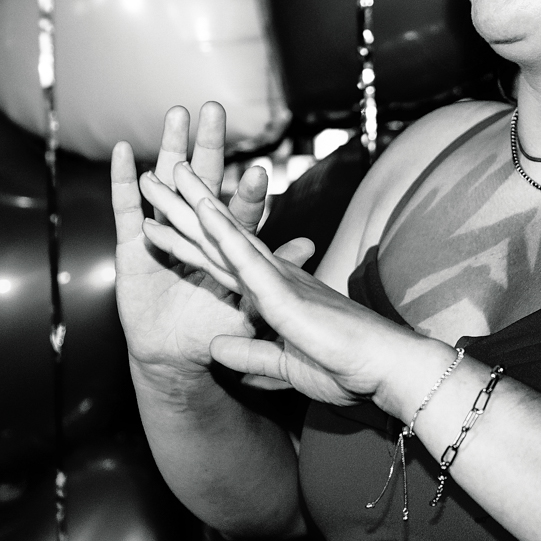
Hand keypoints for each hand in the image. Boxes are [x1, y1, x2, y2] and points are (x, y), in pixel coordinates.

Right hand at [111, 103, 309, 391]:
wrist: (173, 356)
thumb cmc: (213, 327)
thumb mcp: (247, 304)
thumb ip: (273, 272)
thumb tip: (309, 245)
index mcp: (224, 245)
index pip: (237, 215)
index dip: (246, 195)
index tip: (259, 172)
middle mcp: (195, 231)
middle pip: (203, 183)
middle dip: (208, 147)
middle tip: (215, 110)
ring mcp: (162, 235)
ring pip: (167, 185)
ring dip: (170, 150)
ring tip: (176, 115)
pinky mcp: (131, 248)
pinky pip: (126, 211)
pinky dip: (123, 182)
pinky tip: (122, 152)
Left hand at [148, 173, 449, 413]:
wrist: (386, 370)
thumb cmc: (347, 369)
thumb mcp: (285, 366)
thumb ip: (252, 355)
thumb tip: (217, 348)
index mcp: (272, 293)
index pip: (219, 262)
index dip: (187, 240)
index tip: (159, 219)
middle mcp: (272, 277)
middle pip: (216, 236)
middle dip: (182, 207)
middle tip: (154, 175)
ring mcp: (277, 279)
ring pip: (226, 234)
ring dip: (193, 203)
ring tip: (166, 170)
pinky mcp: (285, 293)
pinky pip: (247, 258)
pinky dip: (223, 233)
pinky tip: (201, 209)